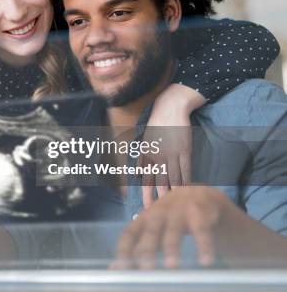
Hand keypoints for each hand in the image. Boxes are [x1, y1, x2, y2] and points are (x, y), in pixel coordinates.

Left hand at [111, 186, 229, 268]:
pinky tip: (206, 262)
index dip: (124, 250)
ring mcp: (179, 212)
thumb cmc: (170, 217)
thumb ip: (139, 246)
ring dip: (172, 248)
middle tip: (145, 268)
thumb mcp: (154, 227)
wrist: (199, 194)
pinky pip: (202, 231)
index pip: (130, 234)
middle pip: (151, 232)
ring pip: (174, 231)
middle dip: (147, 250)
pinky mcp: (199, 213)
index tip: (120, 268)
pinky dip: (204, 246)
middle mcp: (159, 213)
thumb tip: (116, 269)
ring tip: (171, 266)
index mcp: (144, 218)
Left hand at [142, 83, 204, 206]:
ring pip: (174, 179)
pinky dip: (187, 181)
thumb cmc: (156, 126)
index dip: (146, 196)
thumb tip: (136, 175)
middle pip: (159, 183)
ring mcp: (172, 155)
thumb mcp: (144, 142)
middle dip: (160, 200)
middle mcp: (158, 158)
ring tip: (177, 208)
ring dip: (175, 194)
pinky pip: (186, 170)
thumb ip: (141, 160)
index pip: (146, 181)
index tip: (146, 210)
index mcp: (147, 156)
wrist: (169, 109)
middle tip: (161, 215)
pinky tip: (189, 191)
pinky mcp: (184, 151)